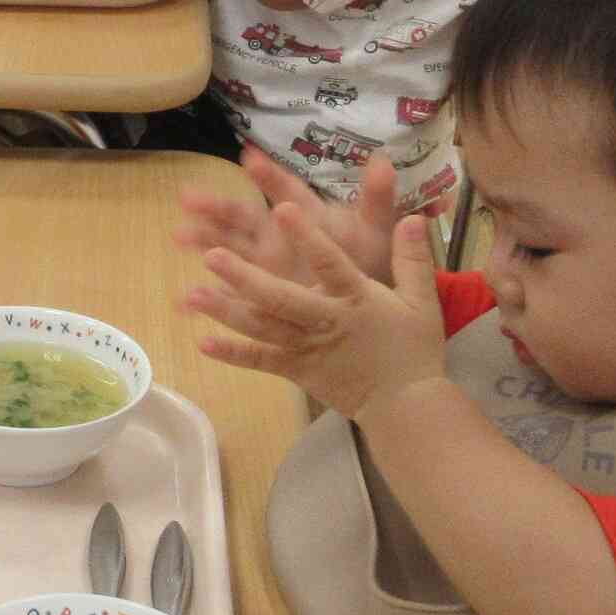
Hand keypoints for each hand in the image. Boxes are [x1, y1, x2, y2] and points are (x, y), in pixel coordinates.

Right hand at [177, 147, 402, 289]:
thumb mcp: (376, 229)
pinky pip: (228, 296)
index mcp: (304, 216)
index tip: (249, 157)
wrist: (365, 301)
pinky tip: (183, 303)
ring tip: (177, 236)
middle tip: (188, 196)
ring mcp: (264, 265)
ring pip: (227, 249)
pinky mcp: (258, 295)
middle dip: (216, 205)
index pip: (284, 192)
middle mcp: (277, 236)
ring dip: (203, 241)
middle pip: (243, 217)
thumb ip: (378, 198)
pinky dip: (207, 299)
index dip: (268, 177)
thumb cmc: (369, 259)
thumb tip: (384, 160)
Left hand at [188, 207, 449, 420]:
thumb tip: (414, 220)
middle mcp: (326, 321)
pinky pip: (261, 361)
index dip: (306, 236)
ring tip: (193, 293)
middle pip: (281, 296)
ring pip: (262, 327)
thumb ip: (413, 259)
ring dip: (227, 310)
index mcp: (356, 297)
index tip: (281, 207)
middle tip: (211, 255)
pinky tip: (203, 342)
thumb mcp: (422, 301)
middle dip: (245, 276)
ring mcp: (308, 348)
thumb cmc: (413, 349)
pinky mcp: (297, 370)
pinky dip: (233, 354)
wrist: (406, 406)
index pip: (329, 261)